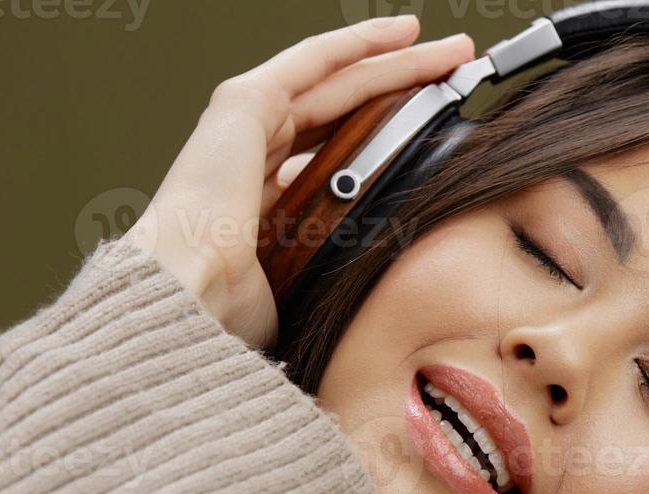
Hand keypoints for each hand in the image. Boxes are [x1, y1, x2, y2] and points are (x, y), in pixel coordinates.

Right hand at [121, 16, 476, 348]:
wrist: (191, 291)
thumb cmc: (229, 305)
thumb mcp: (301, 288)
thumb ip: (328, 275)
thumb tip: (371, 300)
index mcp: (268, 193)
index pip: (341, 148)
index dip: (389, 133)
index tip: (436, 128)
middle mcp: (257, 149)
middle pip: (350, 107)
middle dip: (408, 86)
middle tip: (458, 73)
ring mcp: (249, 122)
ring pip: (343, 79)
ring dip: (401, 62)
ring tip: (455, 52)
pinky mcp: (247, 102)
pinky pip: (316, 61)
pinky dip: (360, 43)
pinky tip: (404, 34)